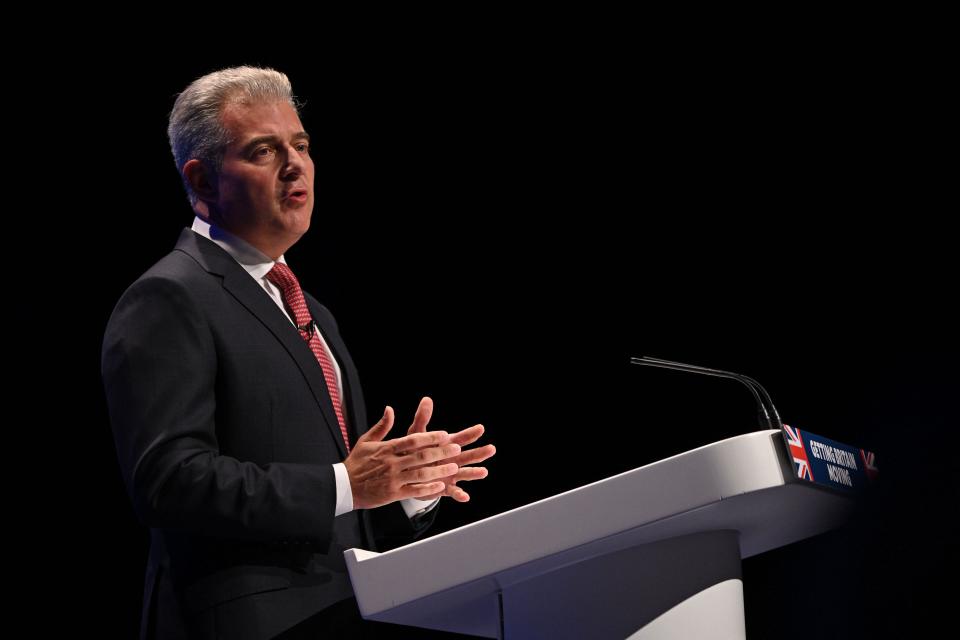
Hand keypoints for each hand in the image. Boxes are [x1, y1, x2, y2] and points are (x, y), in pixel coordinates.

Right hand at [344, 406, 461, 509]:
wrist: (343, 486)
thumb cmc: (356, 463)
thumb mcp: (366, 441)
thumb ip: (381, 426)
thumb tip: (390, 409)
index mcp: (387, 449)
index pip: (412, 440)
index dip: (430, 437)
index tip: (445, 434)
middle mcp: (392, 463)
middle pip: (421, 456)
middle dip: (441, 452)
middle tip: (456, 449)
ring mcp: (393, 479)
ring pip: (421, 474)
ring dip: (439, 470)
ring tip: (454, 466)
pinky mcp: (393, 494)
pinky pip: (414, 491)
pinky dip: (428, 488)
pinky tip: (441, 485)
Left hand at [405, 397, 496, 502]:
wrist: (406, 473)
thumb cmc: (413, 451)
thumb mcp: (416, 435)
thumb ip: (422, 419)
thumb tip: (426, 399)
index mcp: (447, 446)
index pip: (461, 438)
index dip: (470, 434)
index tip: (480, 428)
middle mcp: (452, 460)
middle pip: (468, 456)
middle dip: (479, 453)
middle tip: (491, 448)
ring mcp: (450, 474)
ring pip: (465, 473)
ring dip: (474, 473)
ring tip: (484, 472)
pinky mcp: (444, 488)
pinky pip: (453, 491)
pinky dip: (459, 494)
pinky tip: (465, 497)